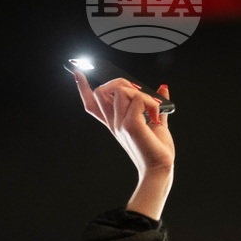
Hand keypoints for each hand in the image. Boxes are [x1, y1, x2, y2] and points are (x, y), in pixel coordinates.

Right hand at [74, 70, 173, 219]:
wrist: (160, 168)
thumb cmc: (157, 150)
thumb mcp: (156, 122)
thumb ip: (155, 104)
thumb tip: (163, 87)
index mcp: (116, 123)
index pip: (92, 104)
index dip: (83, 88)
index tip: (78, 73)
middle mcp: (114, 123)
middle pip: (102, 91)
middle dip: (119, 82)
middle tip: (141, 95)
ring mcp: (120, 123)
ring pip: (120, 90)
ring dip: (141, 93)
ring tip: (153, 109)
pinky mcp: (130, 124)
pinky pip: (138, 98)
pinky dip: (151, 102)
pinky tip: (155, 116)